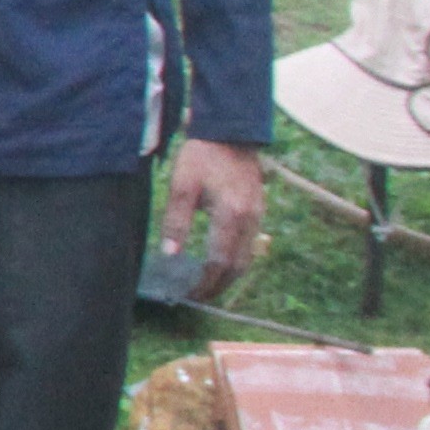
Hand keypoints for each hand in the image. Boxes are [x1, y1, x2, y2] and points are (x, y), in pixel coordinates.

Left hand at [164, 137, 266, 296]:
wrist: (231, 132)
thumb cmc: (202, 156)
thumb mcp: (182, 185)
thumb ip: (176, 220)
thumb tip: (170, 253)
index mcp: (231, 215)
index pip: (220, 262)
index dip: (206, 282)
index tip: (190, 294)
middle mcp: (250, 220)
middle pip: (238, 266)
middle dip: (219, 285)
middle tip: (199, 297)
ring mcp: (258, 215)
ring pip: (247, 257)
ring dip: (229, 275)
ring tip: (208, 285)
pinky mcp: (258, 210)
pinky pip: (250, 244)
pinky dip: (236, 259)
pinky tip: (220, 262)